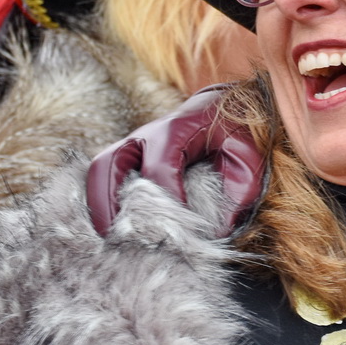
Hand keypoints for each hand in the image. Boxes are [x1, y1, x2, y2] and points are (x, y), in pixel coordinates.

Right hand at [86, 85, 266, 236]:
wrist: (223, 108)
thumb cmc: (235, 134)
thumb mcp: (247, 158)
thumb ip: (238, 192)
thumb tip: (218, 233)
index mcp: (176, 130)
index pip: (160, 167)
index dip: (166, 200)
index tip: (176, 231)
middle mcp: (147, 134)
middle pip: (111, 162)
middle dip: (108, 201)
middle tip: (116, 235)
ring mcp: (135, 143)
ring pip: (101, 168)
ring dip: (98, 202)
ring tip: (107, 235)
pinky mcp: (131, 153)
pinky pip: (105, 174)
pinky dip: (102, 198)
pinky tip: (110, 225)